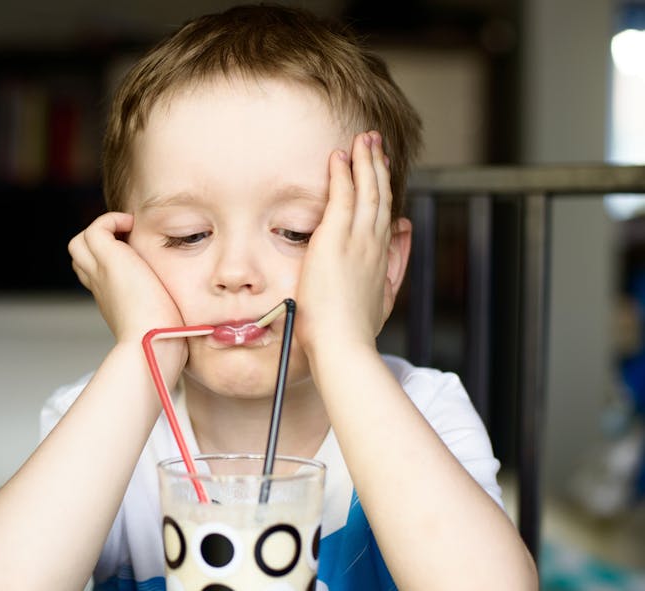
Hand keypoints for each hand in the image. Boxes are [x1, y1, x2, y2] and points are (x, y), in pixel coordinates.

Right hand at [69, 212, 183, 345]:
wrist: (151, 344)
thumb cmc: (163, 342)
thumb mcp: (162, 324)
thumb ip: (166, 314)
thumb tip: (191, 322)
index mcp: (112, 299)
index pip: (95, 274)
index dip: (107, 261)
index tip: (134, 258)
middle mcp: (101, 285)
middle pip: (81, 257)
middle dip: (100, 243)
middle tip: (129, 241)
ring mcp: (102, 272)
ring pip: (80, 242)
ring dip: (102, 230)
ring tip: (129, 233)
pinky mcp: (109, 259)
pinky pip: (96, 228)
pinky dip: (111, 220)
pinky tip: (133, 227)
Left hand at [295, 131, 393, 356]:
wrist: (343, 345)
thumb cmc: (351, 332)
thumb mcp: (381, 299)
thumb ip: (392, 268)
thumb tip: (403, 236)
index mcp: (382, 259)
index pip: (386, 216)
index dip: (386, 190)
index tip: (383, 172)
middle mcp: (375, 244)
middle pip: (381, 195)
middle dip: (378, 166)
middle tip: (375, 142)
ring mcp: (358, 240)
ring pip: (367, 189)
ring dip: (365, 161)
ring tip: (363, 139)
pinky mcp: (336, 238)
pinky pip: (342, 195)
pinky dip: (343, 173)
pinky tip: (340, 156)